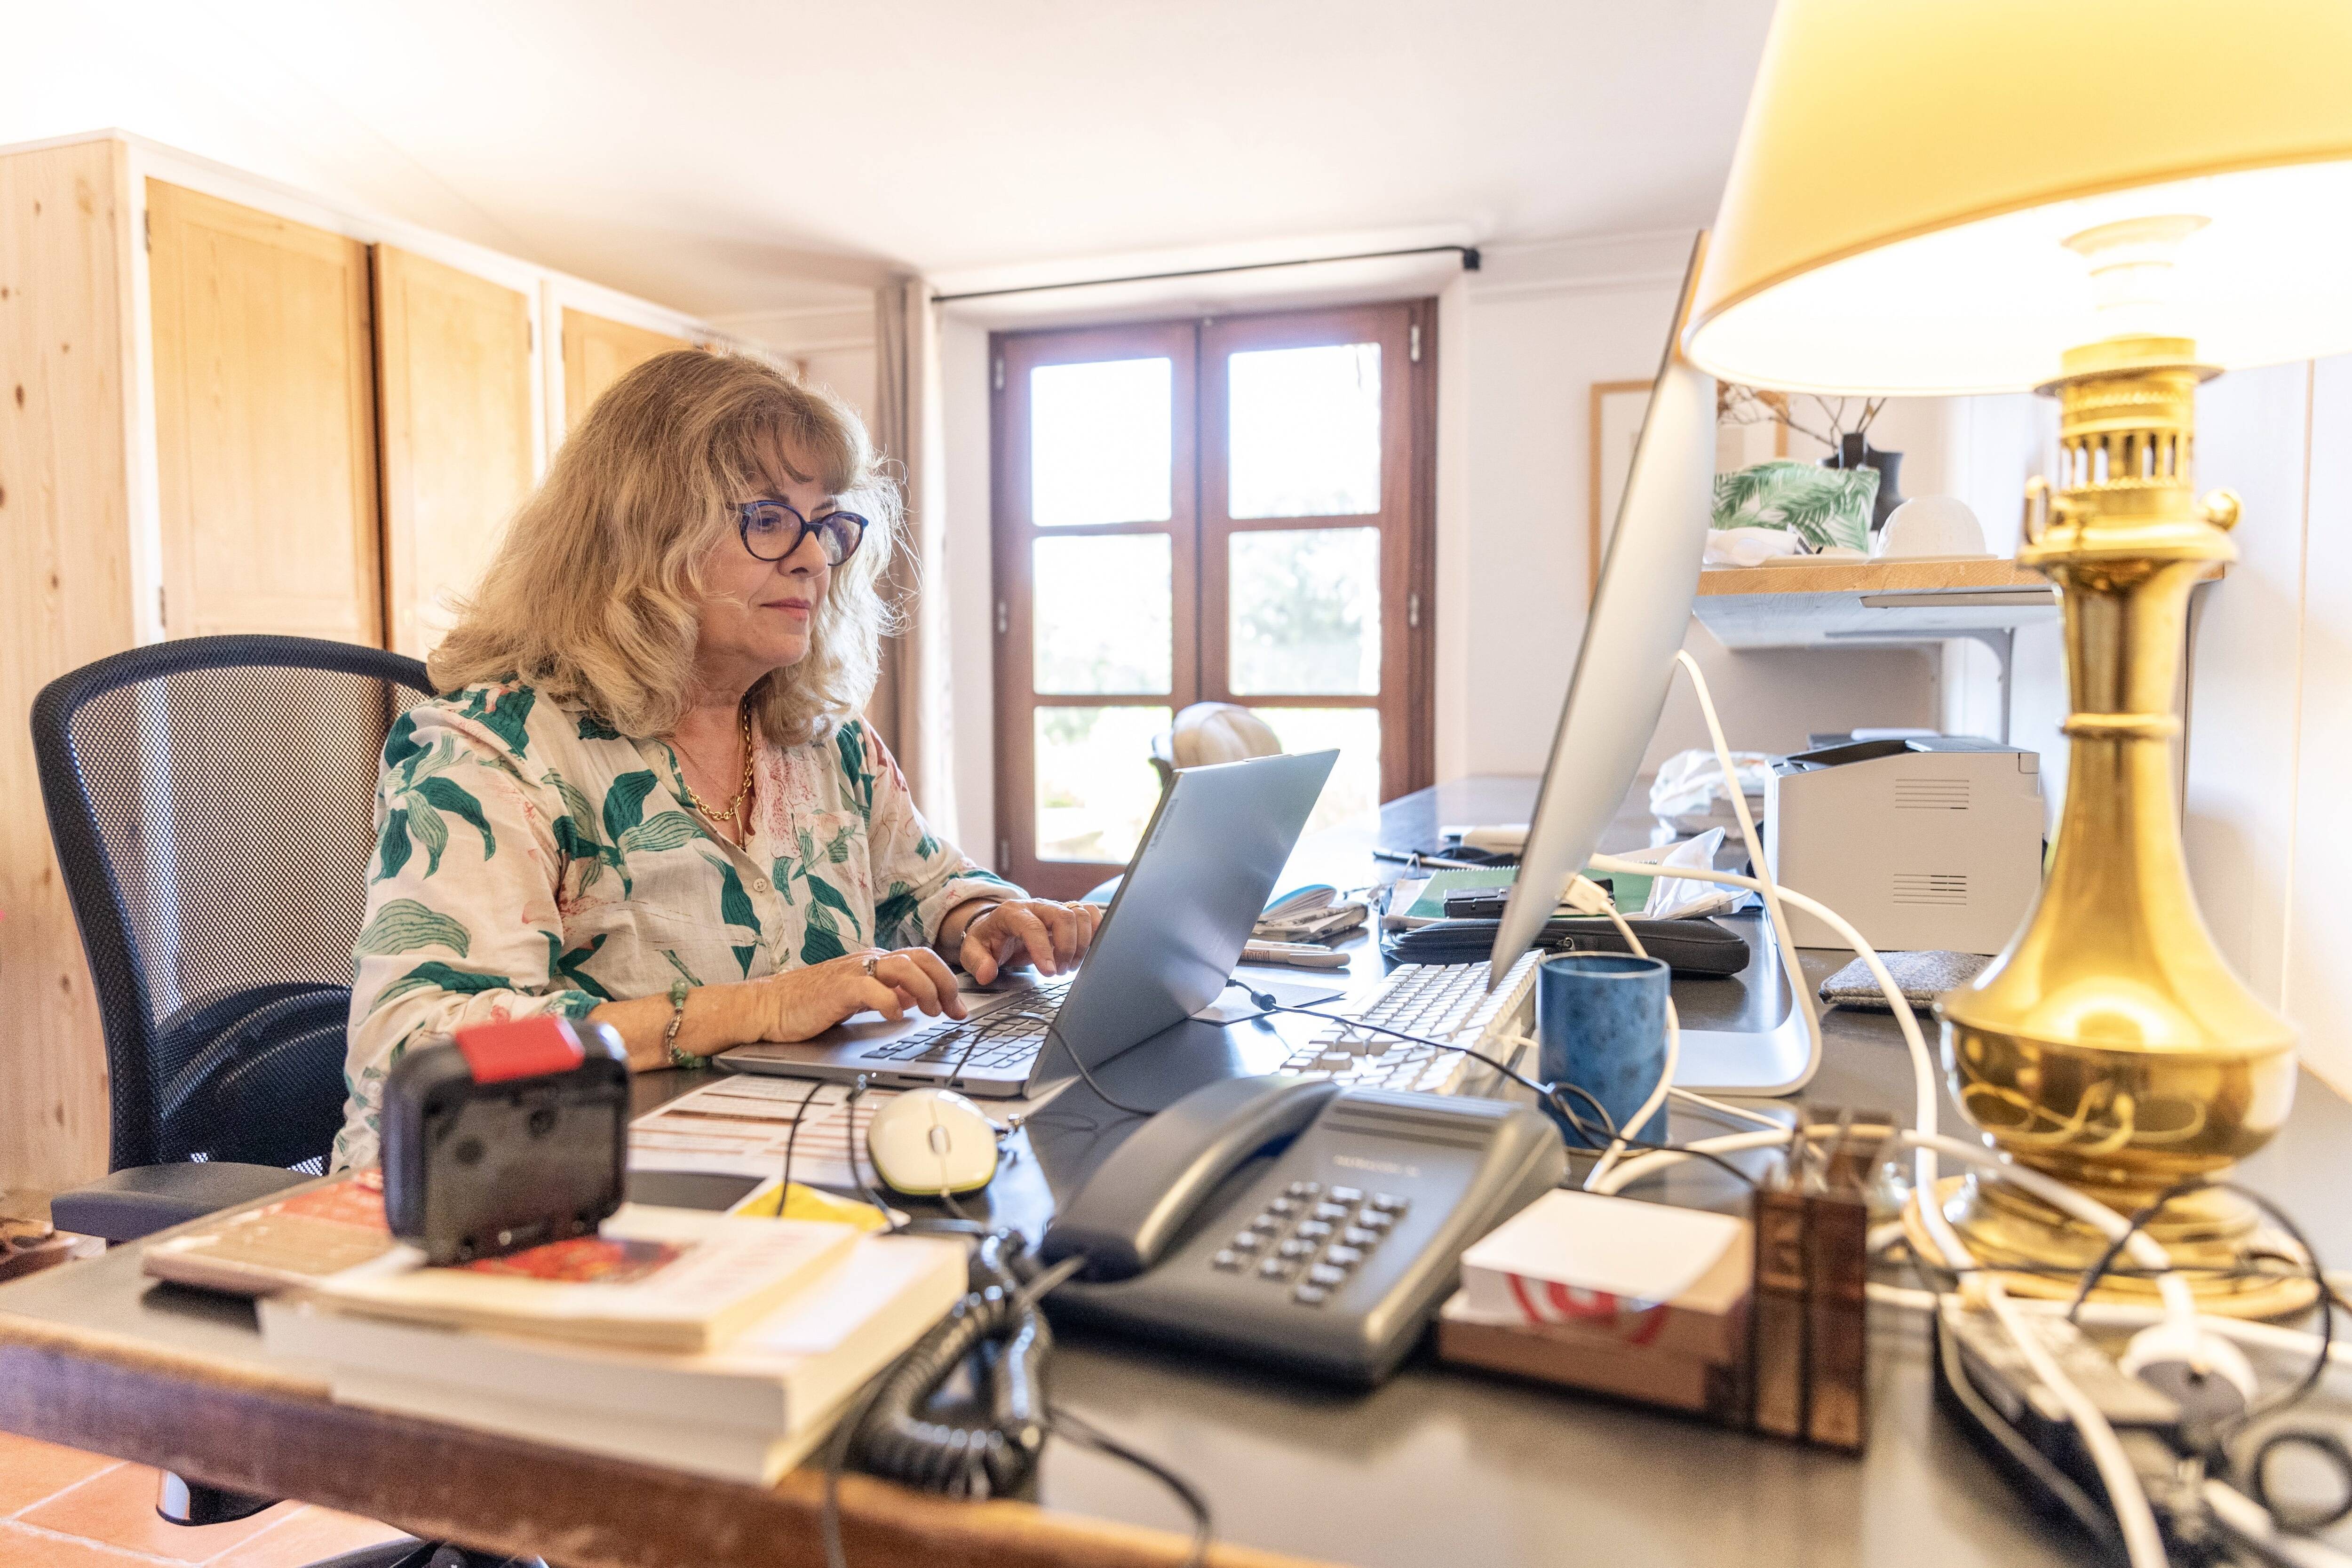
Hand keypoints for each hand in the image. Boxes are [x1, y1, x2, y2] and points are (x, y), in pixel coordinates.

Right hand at [749, 947, 966, 1041]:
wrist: (769, 1005)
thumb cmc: (810, 1003)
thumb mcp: (857, 997)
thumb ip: (886, 993)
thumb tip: (915, 999)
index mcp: (874, 962)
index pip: (922, 960)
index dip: (946, 981)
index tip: (959, 1008)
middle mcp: (868, 961)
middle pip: (920, 959)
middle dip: (944, 984)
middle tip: (954, 1011)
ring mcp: (853, 973)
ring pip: (903, 968)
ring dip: (924, 990)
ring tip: (930, 1012)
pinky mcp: (838, 989)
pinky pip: (872, 989)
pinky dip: (890, 1002)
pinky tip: (896, 1016)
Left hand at [959, 899, 1103, 983]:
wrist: (997, 928)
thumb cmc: (988, 940)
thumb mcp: (973, 951)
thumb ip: (977, 962)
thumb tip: (986, 973)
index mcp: (1012, 913)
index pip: (1032, 927)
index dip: (1043, 950)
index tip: (1050, 972)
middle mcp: (1036, 906)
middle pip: (1063, 916)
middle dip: (1067, 947)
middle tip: (1060, 971)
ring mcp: (1054, 908)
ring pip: (1079, 914)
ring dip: (1082, 943)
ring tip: (1071, 965)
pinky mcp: (1066, 914)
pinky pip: (1089, 912)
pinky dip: (1095, 929)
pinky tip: (1087, 948)